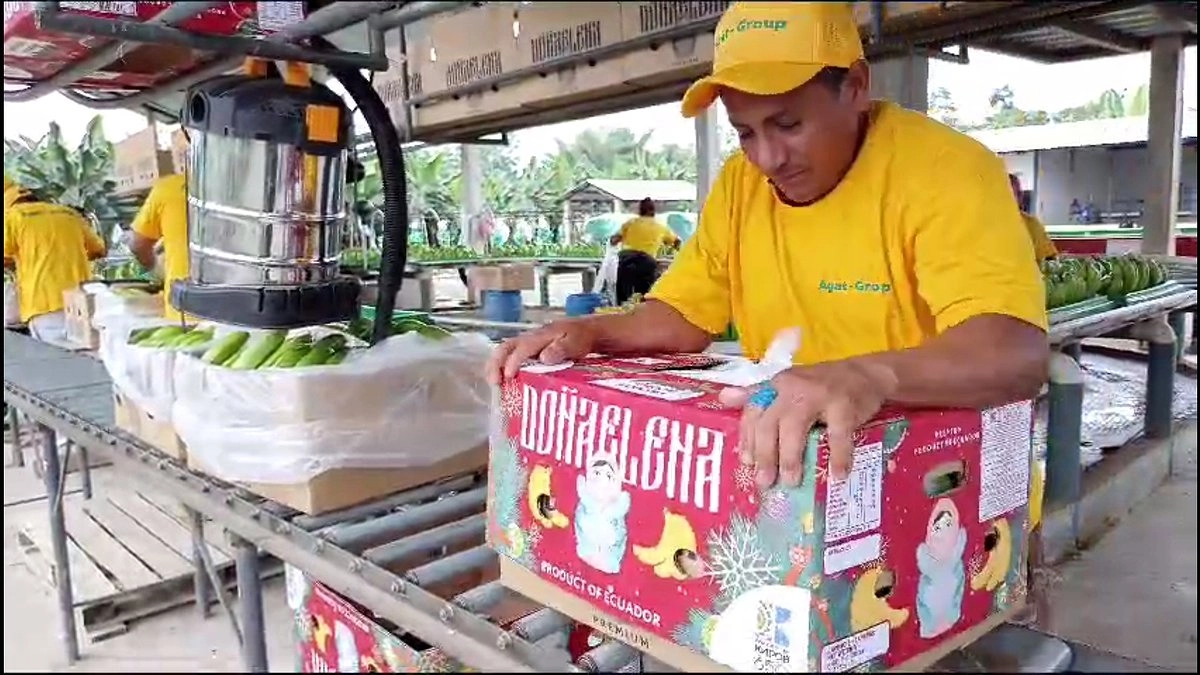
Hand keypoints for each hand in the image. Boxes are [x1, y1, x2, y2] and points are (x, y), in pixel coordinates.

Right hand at [486, 319, 597, 384]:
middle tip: (494, 382)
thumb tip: (543, 357)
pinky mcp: (530, 351)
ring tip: (495, 384)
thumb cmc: (582, 337)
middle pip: (505, 347)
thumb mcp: (576, 342)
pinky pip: (512, 357)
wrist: (588, 330)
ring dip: (496, 367)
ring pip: (505, 352)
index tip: (508, 377)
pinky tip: (506, 383)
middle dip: (495, 363)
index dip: (513, 362)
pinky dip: (503, 368)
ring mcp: (529, 344)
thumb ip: (561, 348)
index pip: (521, 348)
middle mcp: (530, 339)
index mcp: (540, 336)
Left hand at [719, 358, 897, 487]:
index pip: (753, 412)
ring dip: (790, 458)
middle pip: (769, 423)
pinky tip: (836, 475)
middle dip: (764, 456)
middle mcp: (792, 387)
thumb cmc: (823, 386)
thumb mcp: (788, 386)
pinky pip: (837, 435)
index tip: (745, 463)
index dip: (747, 438)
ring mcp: (818, 394)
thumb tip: (723, 398)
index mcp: (777, 385)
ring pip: (794, 428)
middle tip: (764, 482)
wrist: (867, 373)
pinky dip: (837, 457)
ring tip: (790, 481)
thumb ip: (758, 395)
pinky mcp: (844, 404)